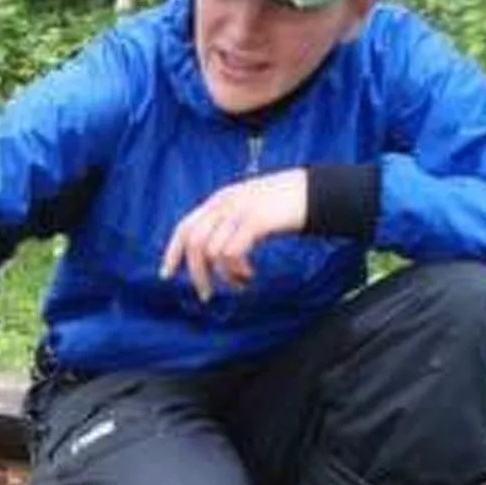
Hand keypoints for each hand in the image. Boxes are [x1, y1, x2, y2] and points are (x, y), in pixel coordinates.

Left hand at [159, 169, 307, 301]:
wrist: (319, 190)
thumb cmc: (286, 204)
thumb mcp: (250, 207)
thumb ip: (228, 222)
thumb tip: (212, 253)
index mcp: (220, 200)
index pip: (185, 227)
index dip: (172, 252)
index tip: (166, 275)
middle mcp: (225, 203)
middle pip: (194, 243)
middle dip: (196, 274)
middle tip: (206, 295)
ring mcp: (240, 210)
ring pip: (211, 251)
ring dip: (223, 276)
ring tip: (239, 282)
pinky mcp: (256, 220)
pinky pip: (231, 252)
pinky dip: (236, 270)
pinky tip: (249, 275)